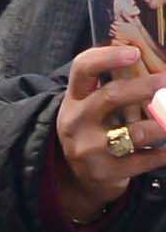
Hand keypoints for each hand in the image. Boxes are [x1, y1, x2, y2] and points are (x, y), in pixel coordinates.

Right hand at [51, 44, 165, 222]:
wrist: (81, 178)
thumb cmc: (96, 131)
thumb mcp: (93, 108)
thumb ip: (116, 87)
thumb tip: (158, 69)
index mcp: (75, 99)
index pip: (83, 69)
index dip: (107, 57)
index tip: (134, 53)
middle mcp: (76, 122)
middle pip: (110, 97)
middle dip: (144, 87)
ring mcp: (89, 150)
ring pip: (134, 132)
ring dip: (163, 123)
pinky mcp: (105, 172)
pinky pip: (144, 160)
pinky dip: (164, 153)